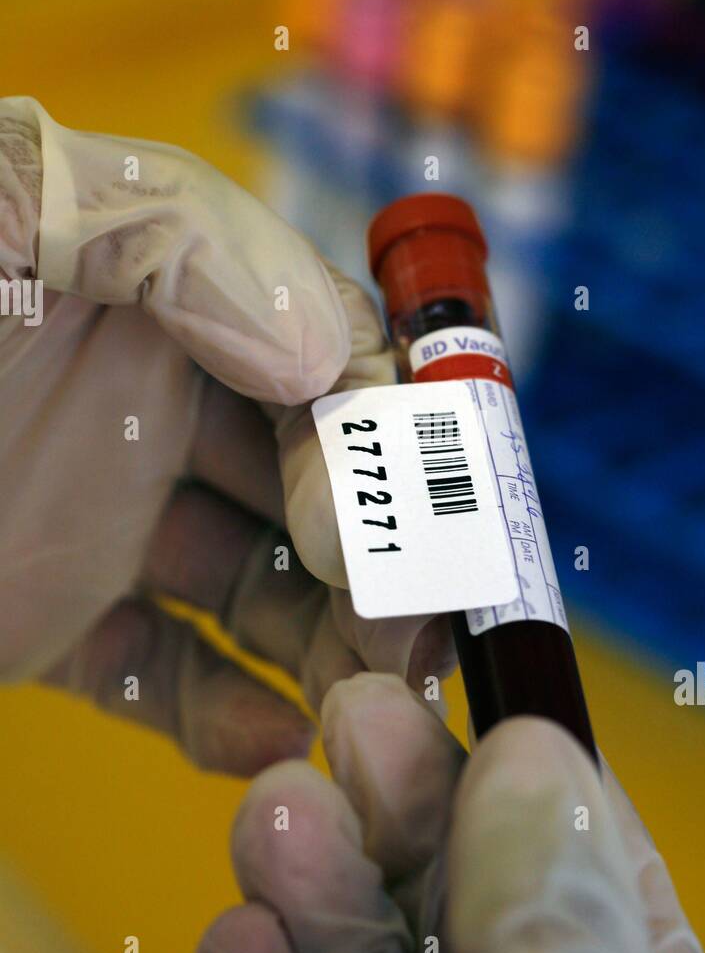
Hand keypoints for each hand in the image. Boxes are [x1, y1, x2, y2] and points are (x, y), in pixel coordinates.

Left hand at [0, 99, 452, 773]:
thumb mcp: (11, 210)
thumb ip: (172, 238)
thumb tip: (322, 349)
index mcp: (162, 288)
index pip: (326, 353)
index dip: (387, 431)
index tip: (398, 520)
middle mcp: (149, 401)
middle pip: (314, 486)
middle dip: (379, 561)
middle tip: (416, 645)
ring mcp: (101, 516)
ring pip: (257, 591)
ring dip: (326, 647)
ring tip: (363, 709)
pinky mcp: (46, 617)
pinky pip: (158, 673)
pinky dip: (221, 717)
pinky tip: (264, 742)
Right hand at [193, 673, 704, 952]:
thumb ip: (553, 902)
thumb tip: (535, 747)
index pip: (591, 877)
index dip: (531, 769)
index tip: (478, 677)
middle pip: (453, 903)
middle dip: (398, 805)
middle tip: (353, 709)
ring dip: (311, 882)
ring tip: (279, 809)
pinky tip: (243, 940)